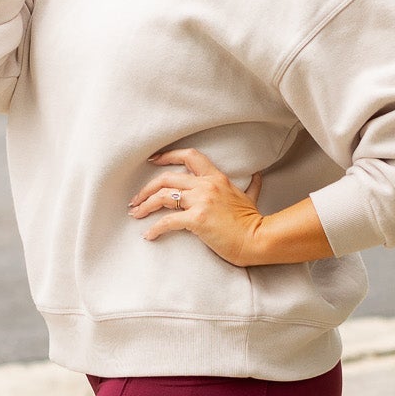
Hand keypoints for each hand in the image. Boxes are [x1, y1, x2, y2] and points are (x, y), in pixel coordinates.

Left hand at [129, 148, 265, 266]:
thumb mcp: (251, 198)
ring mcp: (201, 201)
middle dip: (146, 188)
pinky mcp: (198, 219)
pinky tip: (149, 235)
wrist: (258, 239)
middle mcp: (206, 185)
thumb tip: (257, 177)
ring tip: (136, 214)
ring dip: (145, 205)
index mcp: (216, 178)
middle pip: (167, 178)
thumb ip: (251, 186)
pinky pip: (168, 221)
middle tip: (136, 199)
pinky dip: (155, 228)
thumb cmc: (253, 222)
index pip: (189, 156)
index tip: (153, 160)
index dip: (168, 156)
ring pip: (163, 196)